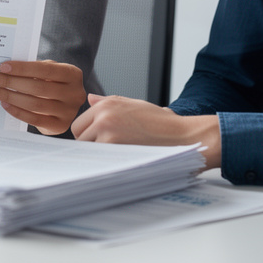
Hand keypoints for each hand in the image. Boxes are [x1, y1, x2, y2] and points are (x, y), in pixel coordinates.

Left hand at [0, 60, 85, 135]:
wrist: (66, 106)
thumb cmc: (53, 83)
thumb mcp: (50, 72)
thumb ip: (35, 69)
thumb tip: (6, 70)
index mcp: (72, 74)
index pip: (46, 69)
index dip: (23, 68)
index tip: (3, 66)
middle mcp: (74, 93)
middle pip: (38, 88)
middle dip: (11, 82)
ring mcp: (68, 112)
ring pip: (34, 104)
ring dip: (10, 97)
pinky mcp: (59, 126)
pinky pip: (34, 119)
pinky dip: (17, 111)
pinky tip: (4, 104)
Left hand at [72, 94, 221, 167]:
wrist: (183, 136)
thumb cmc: (162, 123)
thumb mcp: (135, 105)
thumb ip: (108, 102)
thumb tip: (90, 99)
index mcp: (107, 104)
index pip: (79, 124)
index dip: (88, 134)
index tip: (100, 141)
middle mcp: (104, 115)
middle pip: (79, 137)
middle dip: (90, 145)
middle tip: (109, 150)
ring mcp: (107, 131)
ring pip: (87, 150)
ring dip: (97, 155)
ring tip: (117, 156)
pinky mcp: (114, 148)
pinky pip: (98, 159)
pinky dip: (105, 163)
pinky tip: (119, 162)